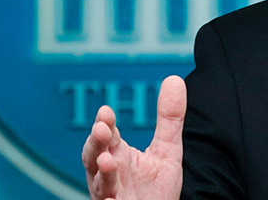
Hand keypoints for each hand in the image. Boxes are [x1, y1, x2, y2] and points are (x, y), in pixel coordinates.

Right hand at [82, 75, 186, 199]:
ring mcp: (110, 196)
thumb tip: (174, 79)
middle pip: (93, 157)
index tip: (106, 111)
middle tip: (101, 130)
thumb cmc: (156, 188)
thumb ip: (169, 118)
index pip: (107, 136)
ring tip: (107, 162)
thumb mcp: (167, 150)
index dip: (105, 124)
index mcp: (117, 155)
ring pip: (100, 185)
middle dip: (95, 143)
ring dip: (102, 174)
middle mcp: (108, 175)